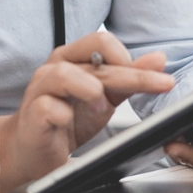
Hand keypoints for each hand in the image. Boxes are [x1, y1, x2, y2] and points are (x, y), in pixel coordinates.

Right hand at [0, 32, 174, 192]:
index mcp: (72, 58)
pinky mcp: (32, 114)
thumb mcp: (105, 98)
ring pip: (64, 74)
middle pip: (94, 58)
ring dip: (91, 90)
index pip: (103, 42)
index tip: (160, 78)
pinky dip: (63, 114)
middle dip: (132, 74)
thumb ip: (129, 78)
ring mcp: (40, 89)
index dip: (131, 58)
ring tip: (102, 109)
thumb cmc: (66, 120)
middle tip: (160, 85)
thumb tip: (159, 59)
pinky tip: (69, 122)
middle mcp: (54, 67)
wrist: (32, 150)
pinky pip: (48, 107)